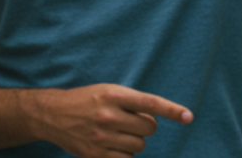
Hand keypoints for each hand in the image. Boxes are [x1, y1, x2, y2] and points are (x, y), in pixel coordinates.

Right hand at [32, 84, 191, 157]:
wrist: (53, 114)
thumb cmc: (87, 100)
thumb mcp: (108, 90)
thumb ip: (132, 102)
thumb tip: (157, 118)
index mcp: (113, 94)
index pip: (150, 103)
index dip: (172, 110)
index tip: (188, 116)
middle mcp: (108, 115)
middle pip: (149, 128)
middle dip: (143, 126)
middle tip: (127, 121)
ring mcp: (102, 137)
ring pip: (140, 146)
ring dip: (134, 141)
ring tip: (117, 133)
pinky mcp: (96, 155)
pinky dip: (125, 155)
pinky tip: (112, 146)